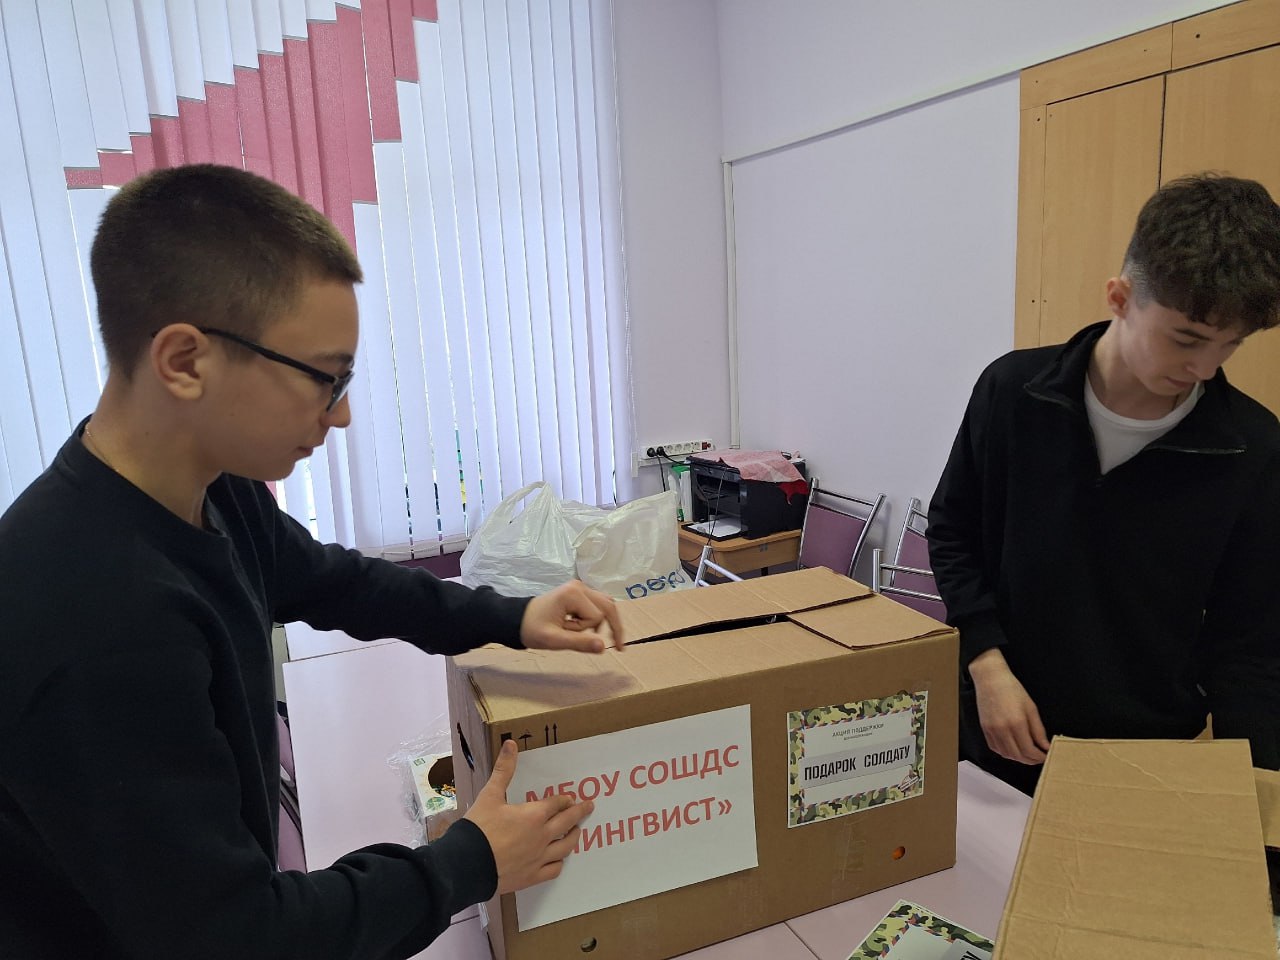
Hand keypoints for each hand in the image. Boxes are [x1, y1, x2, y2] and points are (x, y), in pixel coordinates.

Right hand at [464, 741, 594, 892]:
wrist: (467, 865)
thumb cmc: (478, 828)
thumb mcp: (490, 795)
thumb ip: (503, 769)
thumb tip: (511, 743)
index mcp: (534, 815)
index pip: (556, 804)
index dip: (564, 800)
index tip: (571, 798)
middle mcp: (542, 836)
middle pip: (568, 823)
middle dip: (580, 813)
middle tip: (589, 807)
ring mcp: (539, 858)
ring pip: (566, 847)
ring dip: (574, 837)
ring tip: (577, 832)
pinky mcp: (532, 877)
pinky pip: (554, 870)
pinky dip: (559, 863)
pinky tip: (559, 860)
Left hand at [521, 580, 624, 652]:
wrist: (517, 619)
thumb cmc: (532, 629)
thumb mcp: (554, 640)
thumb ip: (579, 643)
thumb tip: (604, 647)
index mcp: (573, 594)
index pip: (597, 616)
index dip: (587, 630)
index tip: (569, 633)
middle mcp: (579, 586)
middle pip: (609, 606)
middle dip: (611, 626)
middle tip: (620, 648)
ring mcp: (579, 587)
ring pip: (606, 605)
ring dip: (602, 622)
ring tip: (587, 634)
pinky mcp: (578, 592)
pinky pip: (598, 605)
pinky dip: (596, 618)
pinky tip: (586, 627)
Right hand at [968, 648, 1049, 763]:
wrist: (990, 679)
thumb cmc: (1012, 689)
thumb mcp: (1031, 708)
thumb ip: (1038, 730)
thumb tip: (1045, 746)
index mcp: (1016, 723)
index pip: (1029, 750)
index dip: (1040, 757)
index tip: (1047, 756)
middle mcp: (1002, 729)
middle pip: (1018, 756)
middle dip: (1031, 760)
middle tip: (1039, 758)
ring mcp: (991, 730)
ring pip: (1006, 754)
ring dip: (1019, 758)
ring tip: (1028, 754)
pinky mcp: (985, 729)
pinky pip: (996, 748)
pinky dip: (1006, 753)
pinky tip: (1014, 748)